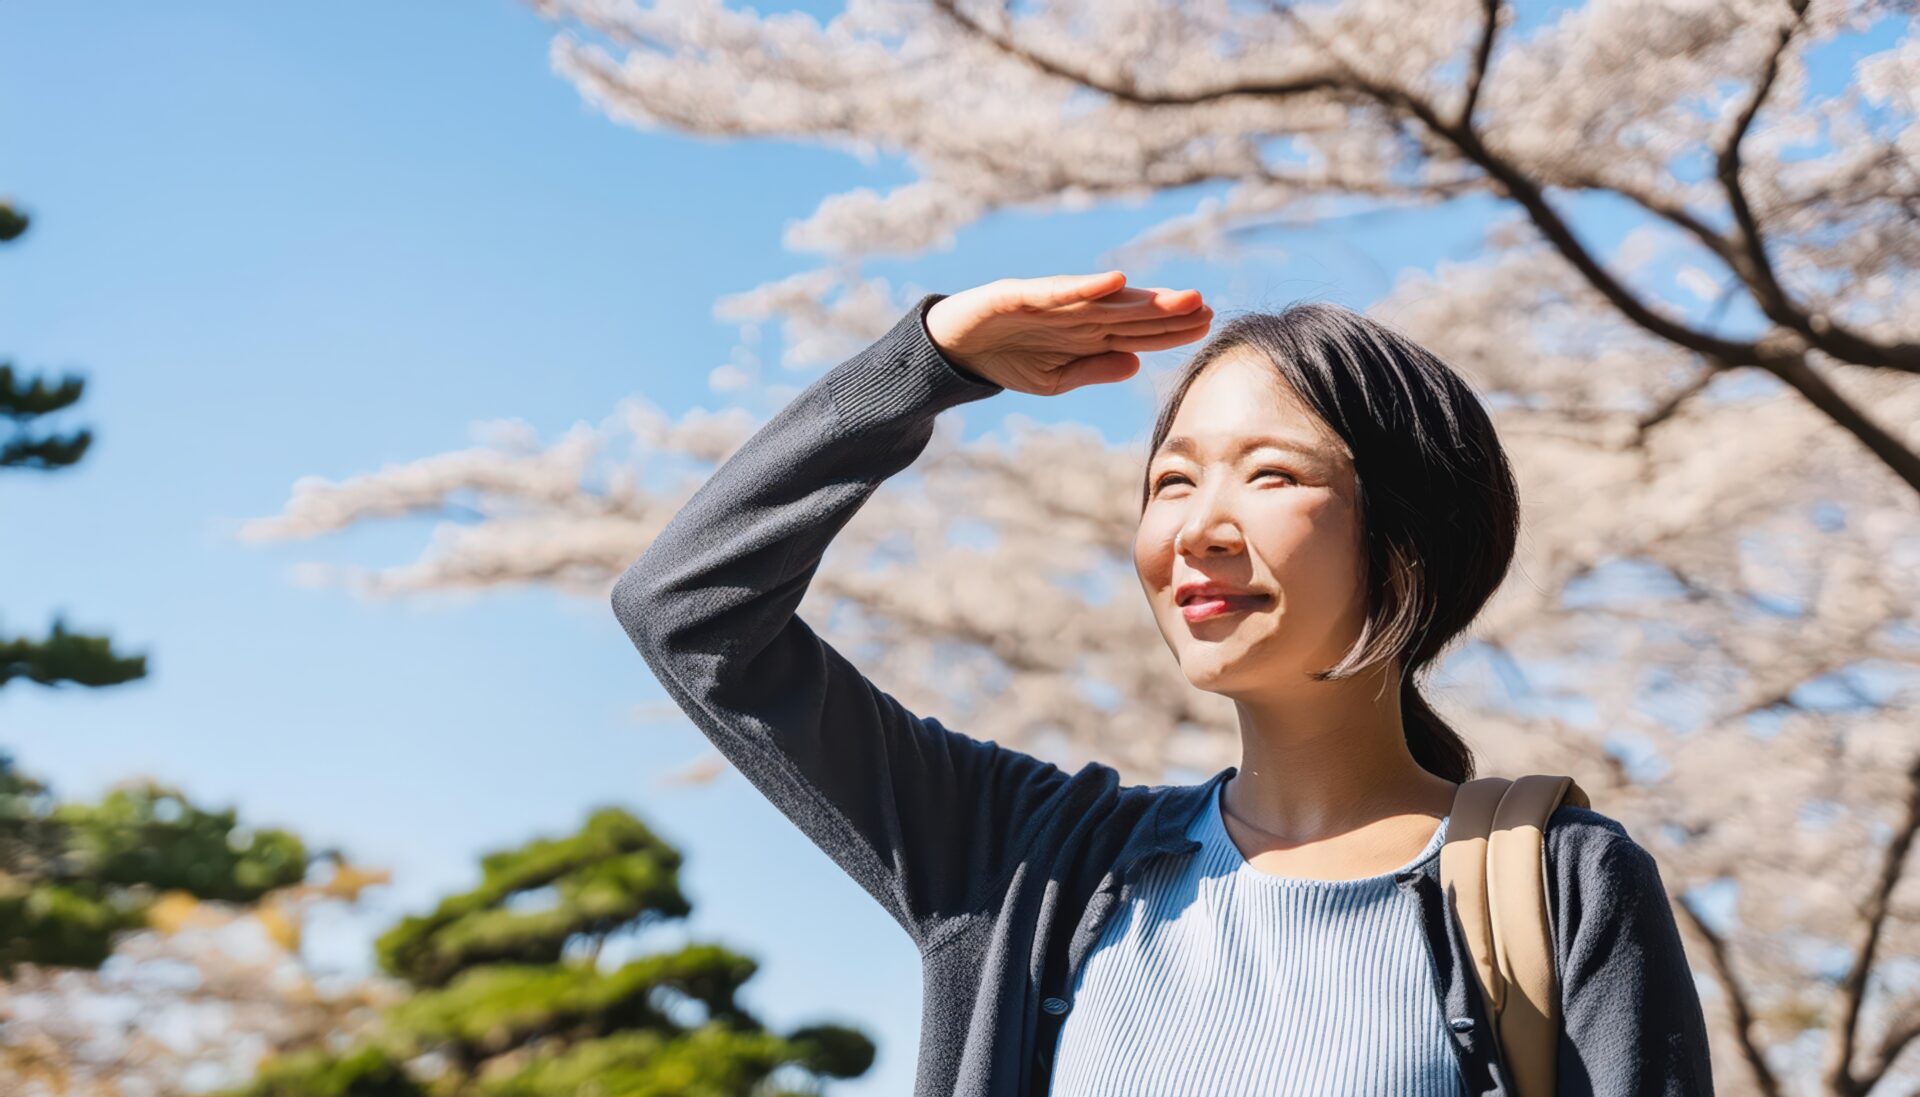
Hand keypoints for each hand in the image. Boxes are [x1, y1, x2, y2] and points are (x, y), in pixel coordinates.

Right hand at [924, 271, 1211, 395]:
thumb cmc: (1006, 359)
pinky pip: (1060, 291)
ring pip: (1106, 301)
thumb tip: (1136, 365)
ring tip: (1180, 297)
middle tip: (1206, 305)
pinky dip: (1087, 287)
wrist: (952, 347)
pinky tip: (1117, 283)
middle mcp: (1076, 315)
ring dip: (1143, 299)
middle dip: (1168, 312)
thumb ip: (1092, 370)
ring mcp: (1052, 303)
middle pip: (1131, 314)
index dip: (1171, 330)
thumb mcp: (1053, 379)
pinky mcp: (1022, 294)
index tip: (1206, 325)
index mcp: (1085, 335)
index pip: (1137, 333)